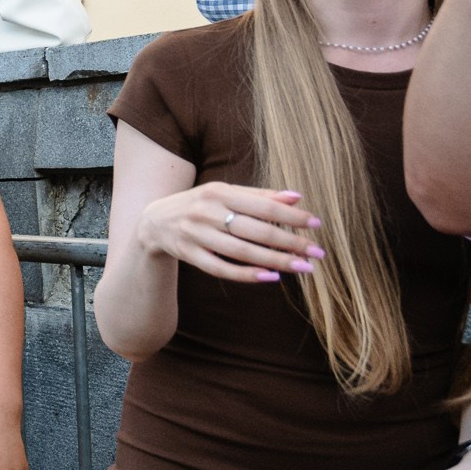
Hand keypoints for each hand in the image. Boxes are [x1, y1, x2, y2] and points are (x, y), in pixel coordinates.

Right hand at [133, 182, 323, 282]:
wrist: (153, 221)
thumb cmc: (199, 205)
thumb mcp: (224, 193)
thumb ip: (259, 196)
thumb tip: (296, 197)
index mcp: (218, 192)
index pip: (263, 206)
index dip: (291, 216)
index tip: (316, 225)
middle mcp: (206, 212)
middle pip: (256, 230)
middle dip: (290, 242)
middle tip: (317, 252)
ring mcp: (196, 235)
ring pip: (242, 252)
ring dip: (276, 261)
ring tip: (303, 268)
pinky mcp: (189, 255)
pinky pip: (221, 269)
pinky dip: (247, 275)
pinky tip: (271, 278)